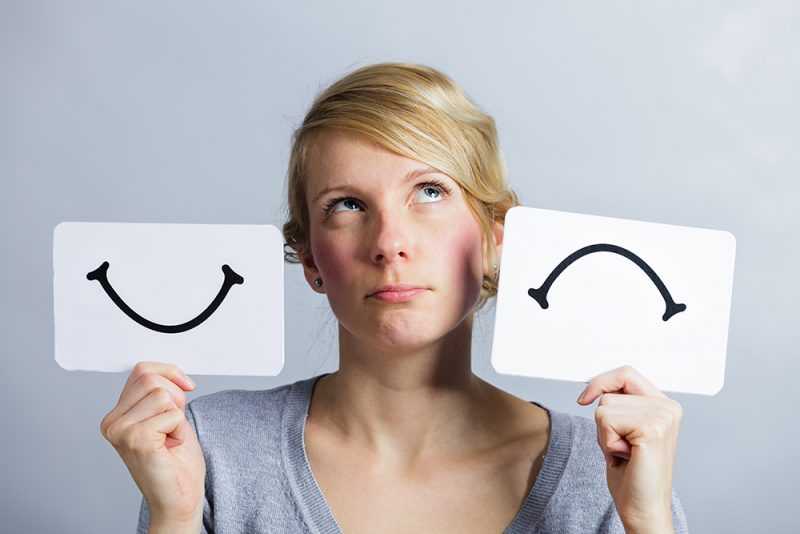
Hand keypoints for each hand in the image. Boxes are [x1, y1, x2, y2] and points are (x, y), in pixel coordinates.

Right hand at [100, 362, 205, 528]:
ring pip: (162, 394)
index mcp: (117, 415)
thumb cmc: (177, 462)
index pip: (142, 370)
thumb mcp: (169, 415)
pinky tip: (169, 446)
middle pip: (151, 378)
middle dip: (175, 396)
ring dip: (177, 415)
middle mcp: (112, 422)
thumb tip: (170, 371)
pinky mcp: (135, 439)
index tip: (186, 385)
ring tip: (170, 437)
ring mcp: (120, 431)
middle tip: (174, 425)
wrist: (179, 499)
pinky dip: (179, 428)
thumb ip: (161, 392)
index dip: (170, 372)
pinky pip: (171, 413)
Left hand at [577, 365, 681, 532]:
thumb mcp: (622, 428)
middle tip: (620, 445)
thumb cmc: (631, 471)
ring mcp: (662, 416)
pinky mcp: (652, 428)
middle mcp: (668, 407)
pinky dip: (607, 442)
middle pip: (610, 391)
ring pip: (604, 407)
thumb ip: (618, 404)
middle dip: (603, 420)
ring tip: (624, 452)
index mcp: (664, 404)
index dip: (601, 382)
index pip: (626, 373)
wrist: (642, 507)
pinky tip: (625, 457)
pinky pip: (606, 420)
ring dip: (605, 434)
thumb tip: (593, 387)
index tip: (585, 398)